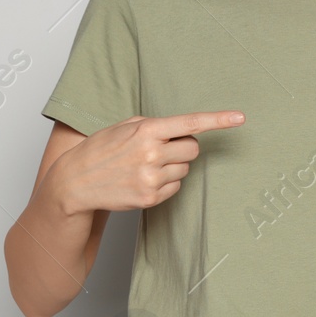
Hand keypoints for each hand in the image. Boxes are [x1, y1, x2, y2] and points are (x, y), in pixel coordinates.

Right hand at [45, 110, 244, 215]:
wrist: (75, 182)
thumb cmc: (101, 149)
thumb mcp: (124, 127)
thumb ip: (155, 125)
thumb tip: (185, 131)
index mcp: (146, 130)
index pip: (190, 123)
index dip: (218, 120)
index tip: (240, 118)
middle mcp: (152, 153)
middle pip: (193, 149)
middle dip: (184, 148)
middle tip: (161, 149)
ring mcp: (152, 178)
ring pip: (185, 169)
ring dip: (172, 166)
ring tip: (144, 166)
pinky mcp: (151, 198)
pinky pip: (176, 187)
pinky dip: (165, 183)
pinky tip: (142, 180)